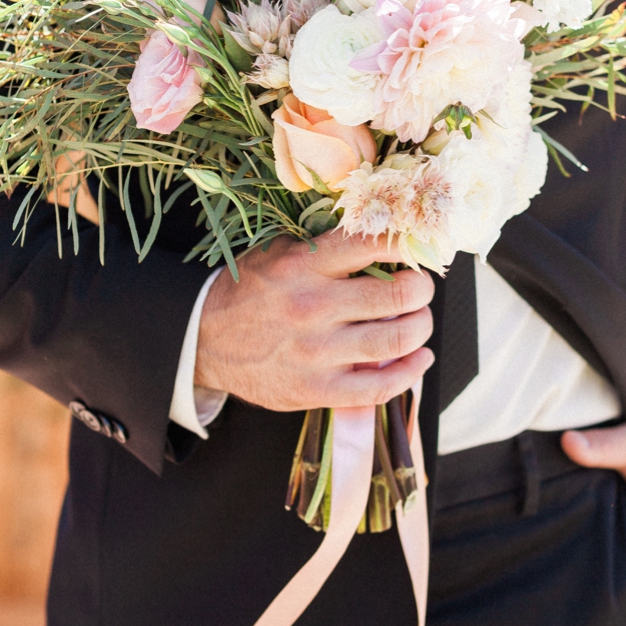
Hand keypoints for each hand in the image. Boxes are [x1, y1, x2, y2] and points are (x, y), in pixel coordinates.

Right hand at [196, 228, 433, 411]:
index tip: (418, 247)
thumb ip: (328, 245)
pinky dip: (411, 371)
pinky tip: (419, 357)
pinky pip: (379, 387)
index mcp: (304, 265)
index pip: (374, 243)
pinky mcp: (315, 389)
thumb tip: (390, 236)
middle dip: (422, 288)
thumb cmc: (252, 290)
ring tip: (419, 318)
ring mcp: (315, 352)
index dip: (409, 243)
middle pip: (398, 295)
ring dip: (421, 326)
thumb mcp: (281, 252)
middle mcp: (312, 306)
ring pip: (397, 340)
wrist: (204, 339)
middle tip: (420, 286)